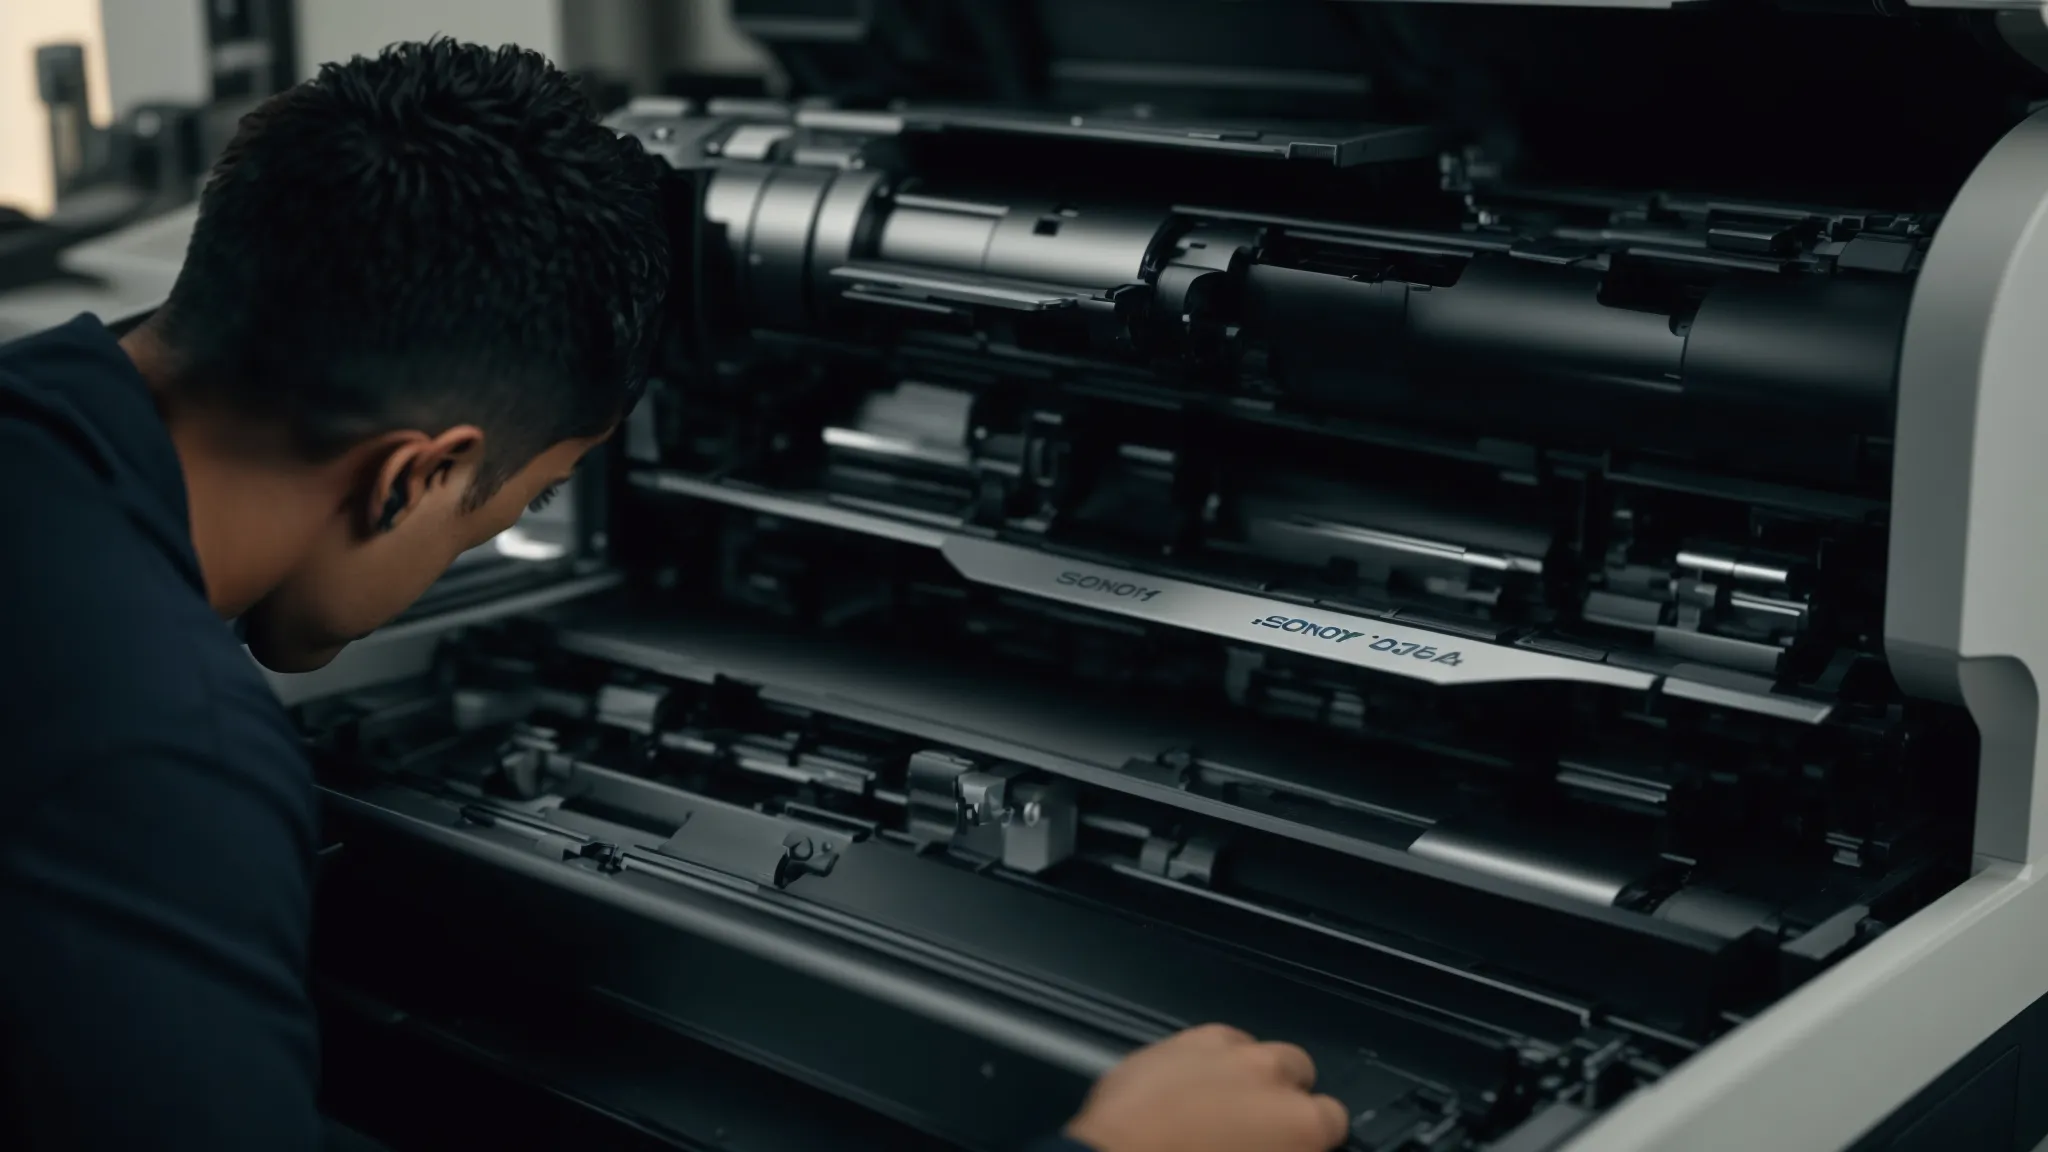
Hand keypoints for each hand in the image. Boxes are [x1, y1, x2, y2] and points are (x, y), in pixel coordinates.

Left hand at [1063, 1024, 1350, 1151]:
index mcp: (1300, 1121)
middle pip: (1298, 1070)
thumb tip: (1278, 1142)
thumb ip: (1283, 1147)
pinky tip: (1187, 1086)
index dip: (1314, 1135)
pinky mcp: (1178, 1039)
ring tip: (1219, 1105)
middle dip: (1284, 1094)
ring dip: (1245, 1072)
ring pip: (1254, 1048)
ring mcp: (1223, 1049)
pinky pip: (1208, 1042)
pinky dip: (1205, 1062)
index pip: (1334, 1118)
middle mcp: (1270, 1075)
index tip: (1294, 1145)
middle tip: (1254, 1127)